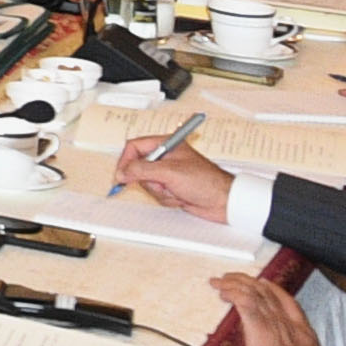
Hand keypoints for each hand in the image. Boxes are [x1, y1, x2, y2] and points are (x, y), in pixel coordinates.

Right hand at [119, 141, 235, 219]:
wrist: (223, 201)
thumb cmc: (206, 180)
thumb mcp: (169, 172)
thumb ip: (142, 170)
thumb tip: (123, 171)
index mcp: (166, 144)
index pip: (135, 147)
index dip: (126, 160)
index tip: (123, 174)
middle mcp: (165, 158)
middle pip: (138, 167)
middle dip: (149, 180)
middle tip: (162, 183)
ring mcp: (168, 174)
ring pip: (147, 183)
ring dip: (160, 191)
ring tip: (176, 190)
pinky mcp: (171, 188)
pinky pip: (156, 194)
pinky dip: (166, 198)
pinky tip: (180, 196)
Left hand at [210, 269, 319, 345]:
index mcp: (302, 332)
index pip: (288, 303)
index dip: (274, 290)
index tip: (264, 284)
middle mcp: (289, 322)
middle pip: (268, 293)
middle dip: (250, 282)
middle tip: (235, 278)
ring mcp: (274, 322)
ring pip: (254, 292)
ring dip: (235, 283)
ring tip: (222, 282)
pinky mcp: (259, 326)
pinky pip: (244, 300)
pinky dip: (232, 292)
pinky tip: (222, 291)